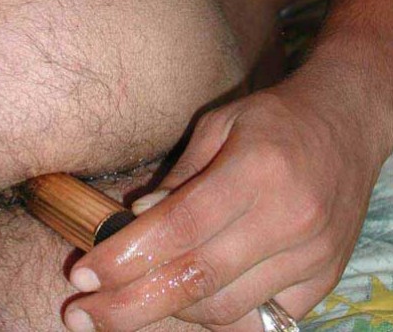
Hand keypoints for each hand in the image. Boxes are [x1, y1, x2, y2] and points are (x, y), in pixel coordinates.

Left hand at [63, 78, 379, 330]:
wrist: (346, 124)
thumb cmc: (274, 117)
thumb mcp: (220, 124)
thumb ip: (179, 176)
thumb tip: (136, 219)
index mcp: (257, 170)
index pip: (180, 227)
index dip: (125, 256)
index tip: (85, 274)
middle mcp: (288, 219)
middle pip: (196, 280)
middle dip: (129, 305)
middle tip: (82, 313)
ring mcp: (311, 256)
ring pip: (224, 310)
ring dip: (167, 312)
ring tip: (128, 303)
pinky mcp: (324, 280)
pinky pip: (260, 321)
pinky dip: (215, 318)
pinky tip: (186, 302)